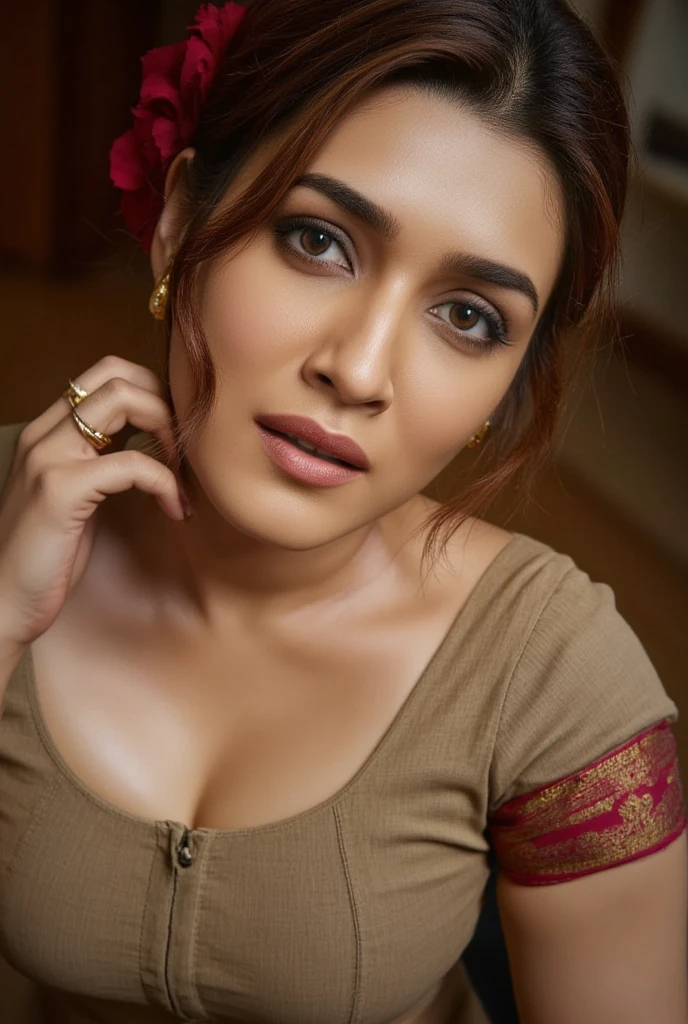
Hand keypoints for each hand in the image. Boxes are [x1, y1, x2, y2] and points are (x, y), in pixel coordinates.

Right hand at [0, 355, 187, 651]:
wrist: (3, 601)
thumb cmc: (44, 556)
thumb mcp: (75, 495)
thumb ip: (101, 463)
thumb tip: (153, 445)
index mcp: (47, 431)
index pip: (106, 373)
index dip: (153, 394)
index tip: (174, 437)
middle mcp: (44, 433)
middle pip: (118, 374)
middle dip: (165, 403)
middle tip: (183, 451)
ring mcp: (49, 457)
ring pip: (124, 399)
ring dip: (169, 433)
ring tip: (182, 477)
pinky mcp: (61, 489)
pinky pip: (133, 463)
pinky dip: (166, 483)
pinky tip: (174, 510)